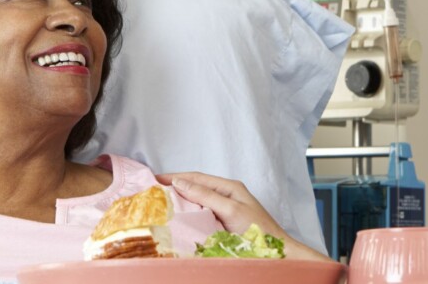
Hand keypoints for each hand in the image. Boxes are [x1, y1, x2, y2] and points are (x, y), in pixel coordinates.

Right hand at [156, 172, 331, 261]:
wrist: (274, 252)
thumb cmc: (257, 230)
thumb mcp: (230, 209)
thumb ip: (206, 195)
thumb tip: (180, 182)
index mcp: (230, 187)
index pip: (197, 177)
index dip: (175, 176)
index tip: (155, 178)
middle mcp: (226, 195)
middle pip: (196, 187)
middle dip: (175, 186)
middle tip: (153, 189)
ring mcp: (225, 209)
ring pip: (197, 200)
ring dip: (180, 200)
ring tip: (161, 202)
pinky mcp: (223, 223)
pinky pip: (201, 214)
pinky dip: (188, 213)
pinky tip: (178, 218)